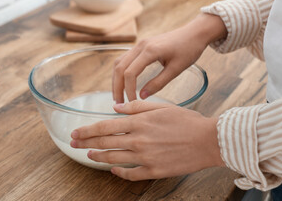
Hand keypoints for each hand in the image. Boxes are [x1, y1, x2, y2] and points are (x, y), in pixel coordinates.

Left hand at [70, 101, 224, 180]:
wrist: (208, 141)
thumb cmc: (187, 121)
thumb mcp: (162, 107)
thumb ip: (137, 107)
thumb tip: (116, 108)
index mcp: (139, 123)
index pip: (105, 127)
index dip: (88, 131)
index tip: (76, 132)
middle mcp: (138, 140)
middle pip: (105, 143)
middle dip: (86, 143)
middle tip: (73, 144)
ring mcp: (145, 157)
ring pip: (114, 158)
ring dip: (98, 157)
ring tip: (88, 156)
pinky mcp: (154, 171)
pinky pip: (131, 174)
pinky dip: (119, 172)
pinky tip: (113, 170)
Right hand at [112, 13, 226, 102]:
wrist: (194, 33)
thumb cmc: (188, 49)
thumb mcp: (176, 69)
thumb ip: (158, 83)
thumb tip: (142, 96)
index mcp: (150, 51)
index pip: (130, 73)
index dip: (128, 90)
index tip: (132, 102)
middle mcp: (141, 46)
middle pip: (120, 68)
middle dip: (117, 87)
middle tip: (119, 103)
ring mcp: (139, 44)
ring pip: (119, 63)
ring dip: (116, 80)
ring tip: (119, 95)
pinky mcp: (140, 46)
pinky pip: (124, 59)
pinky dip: (121, 72)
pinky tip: (123, 82)